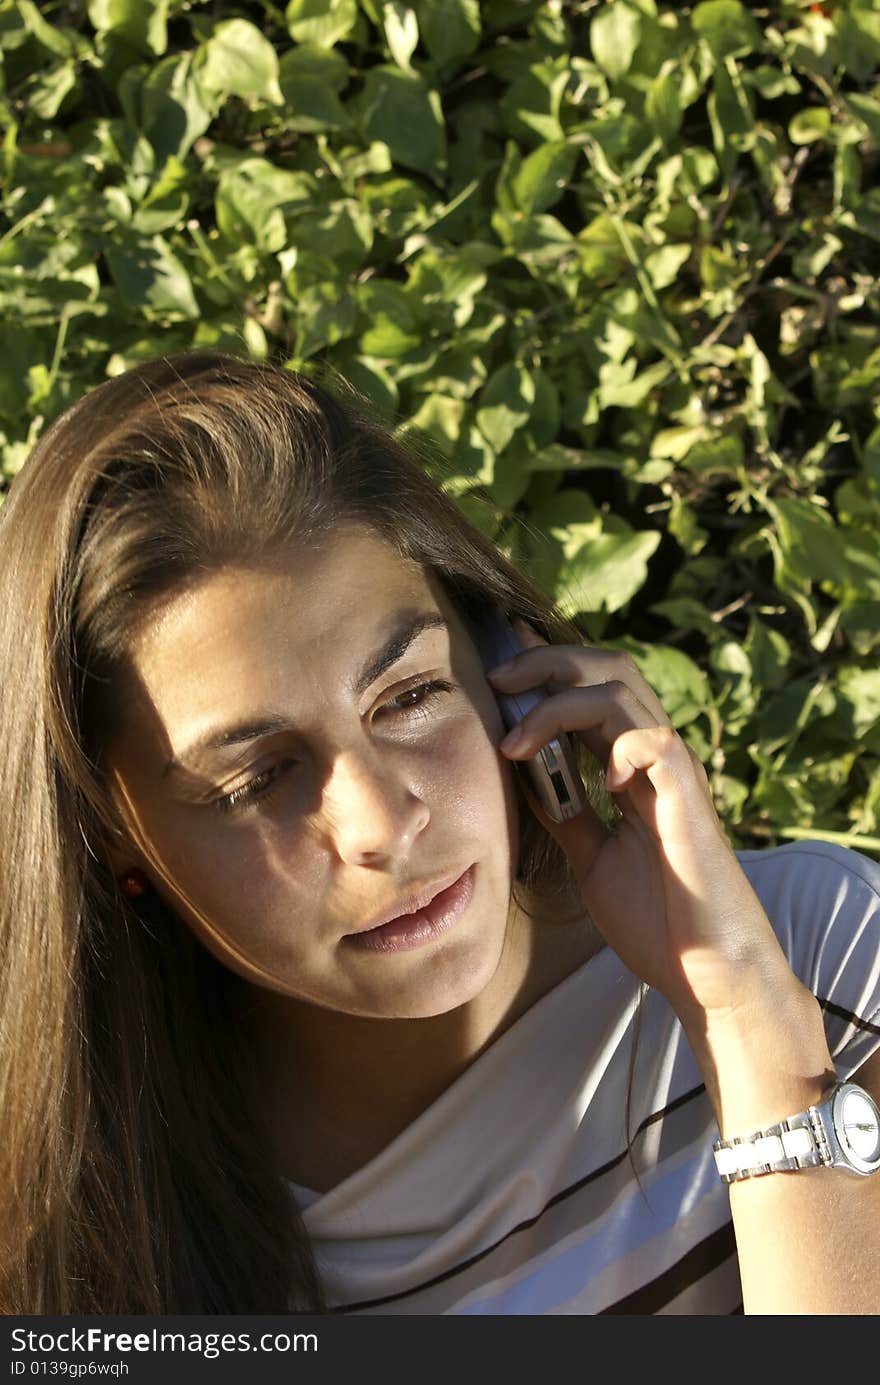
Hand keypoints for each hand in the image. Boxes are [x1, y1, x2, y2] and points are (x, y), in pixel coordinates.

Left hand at [488, 618, 792, 1022]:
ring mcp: (673, 774)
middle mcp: (653, 759)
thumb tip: (525, 778)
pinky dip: (618, 744)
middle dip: (547, 662)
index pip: (589, 691)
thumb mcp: (592, 859)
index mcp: (631, 769)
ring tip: (515, 737)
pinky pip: (655, 740)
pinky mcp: (688, 799)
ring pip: (622, 692)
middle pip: (608, 670)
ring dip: (558, 702)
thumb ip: (567, 814)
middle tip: (497, 678)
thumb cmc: (658, 922)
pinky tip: (598, 777)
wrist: (706, 974)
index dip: (547, 664)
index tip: (501, 653)